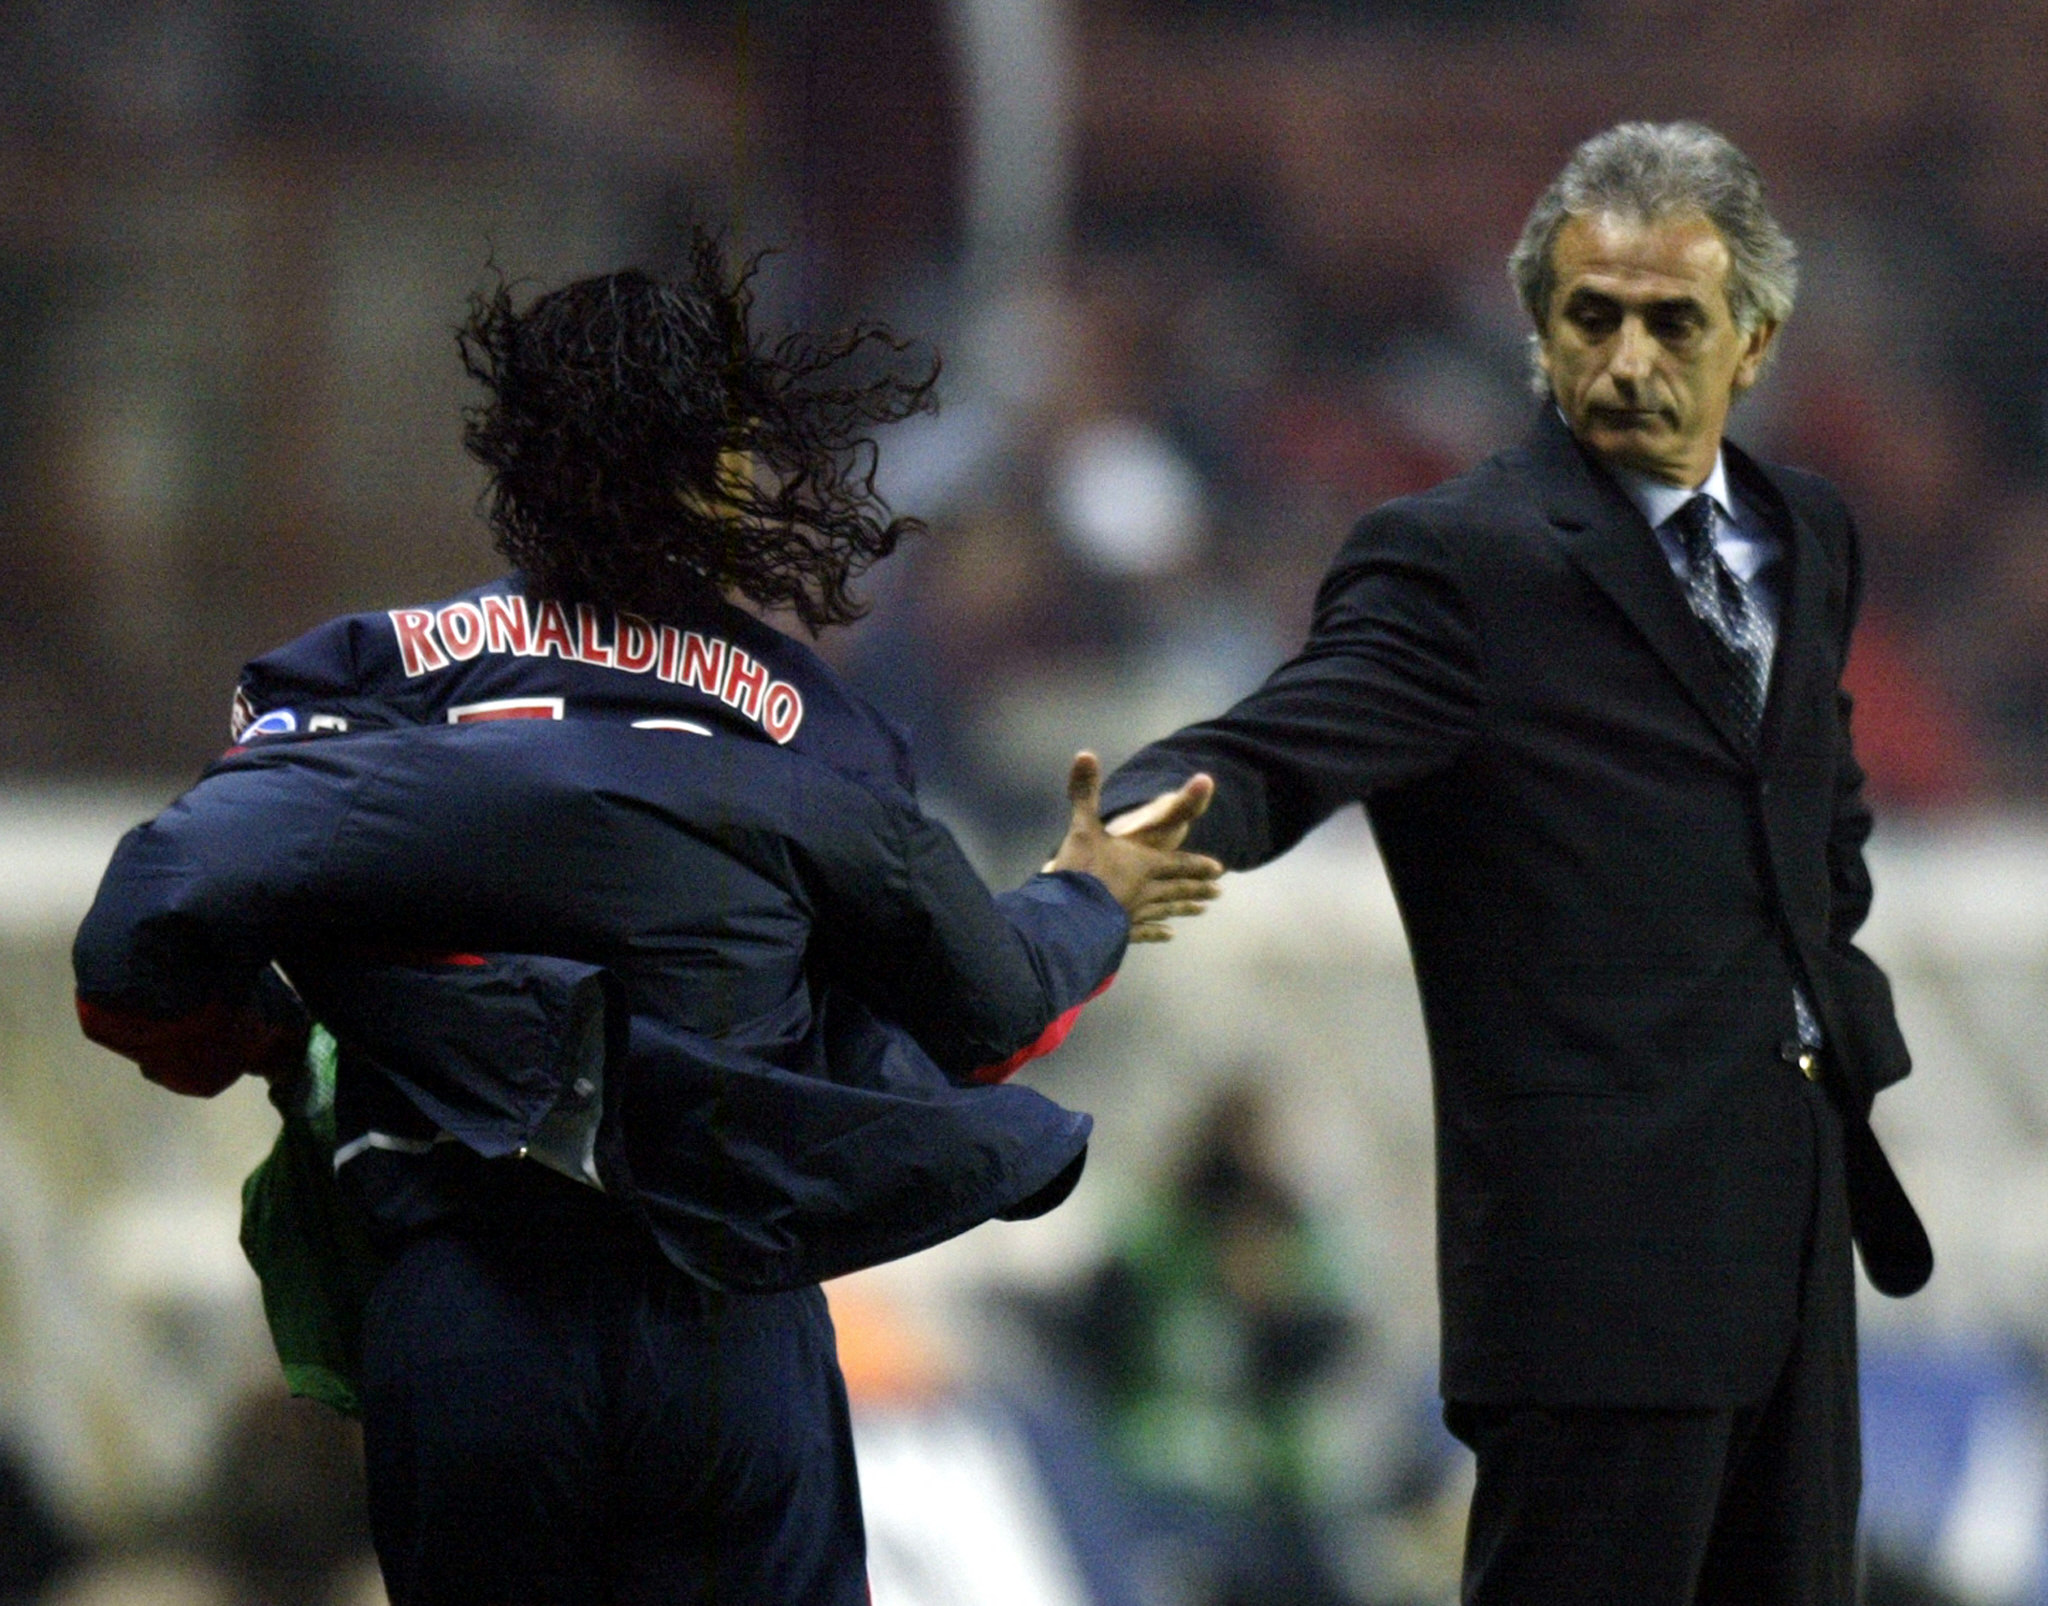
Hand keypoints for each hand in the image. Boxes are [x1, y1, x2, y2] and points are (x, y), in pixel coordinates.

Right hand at [1047, 753, 1222, 941]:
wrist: (1067, 914)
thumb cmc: (1080, 868)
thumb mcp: (1083, 825)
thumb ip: (1085, 792)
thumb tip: (1084, 753)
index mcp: (1143, 864)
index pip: (1178, 863)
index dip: (1197, 865)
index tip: (1219, 869)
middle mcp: (1145, 890)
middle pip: (1177, 888)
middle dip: (1197, 888)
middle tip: (1218, 892)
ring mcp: (1134, 914)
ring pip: (1165, 910)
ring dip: (1183, 909)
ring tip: (1200, 911)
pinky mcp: (1120, 933)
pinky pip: (1145, 931)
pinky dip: (1157, 932)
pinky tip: (1168, 934)